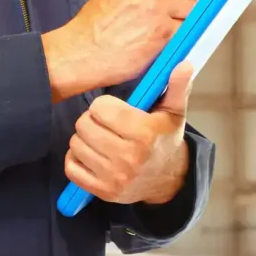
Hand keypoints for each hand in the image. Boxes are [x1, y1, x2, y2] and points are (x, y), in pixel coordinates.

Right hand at [42, 0, 201, 101]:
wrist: (84, 52)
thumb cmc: (96, 25)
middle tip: (179, 10)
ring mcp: (157, 9)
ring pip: (192, 8)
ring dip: (186, 19)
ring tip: (168, 26)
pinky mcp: (163, 33)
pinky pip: (187, 30)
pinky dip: (181, 36)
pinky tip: (166, 39)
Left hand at [64, 63, 193, 203]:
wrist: (168, 180)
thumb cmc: (166, 139)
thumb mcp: (175, 112)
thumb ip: (177, 86)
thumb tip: (184, 63)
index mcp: (144, 134)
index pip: (100, 108)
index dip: (104, 106)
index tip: (114, 110)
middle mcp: (128, 157)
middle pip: (83, 125)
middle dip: (92, 121)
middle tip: (105, 124)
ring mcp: (114, 177)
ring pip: (76, 145)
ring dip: (84, 139)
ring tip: (100, 139)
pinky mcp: (103, 191)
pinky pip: (71, 168)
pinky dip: (76, 159)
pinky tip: (91, 154)